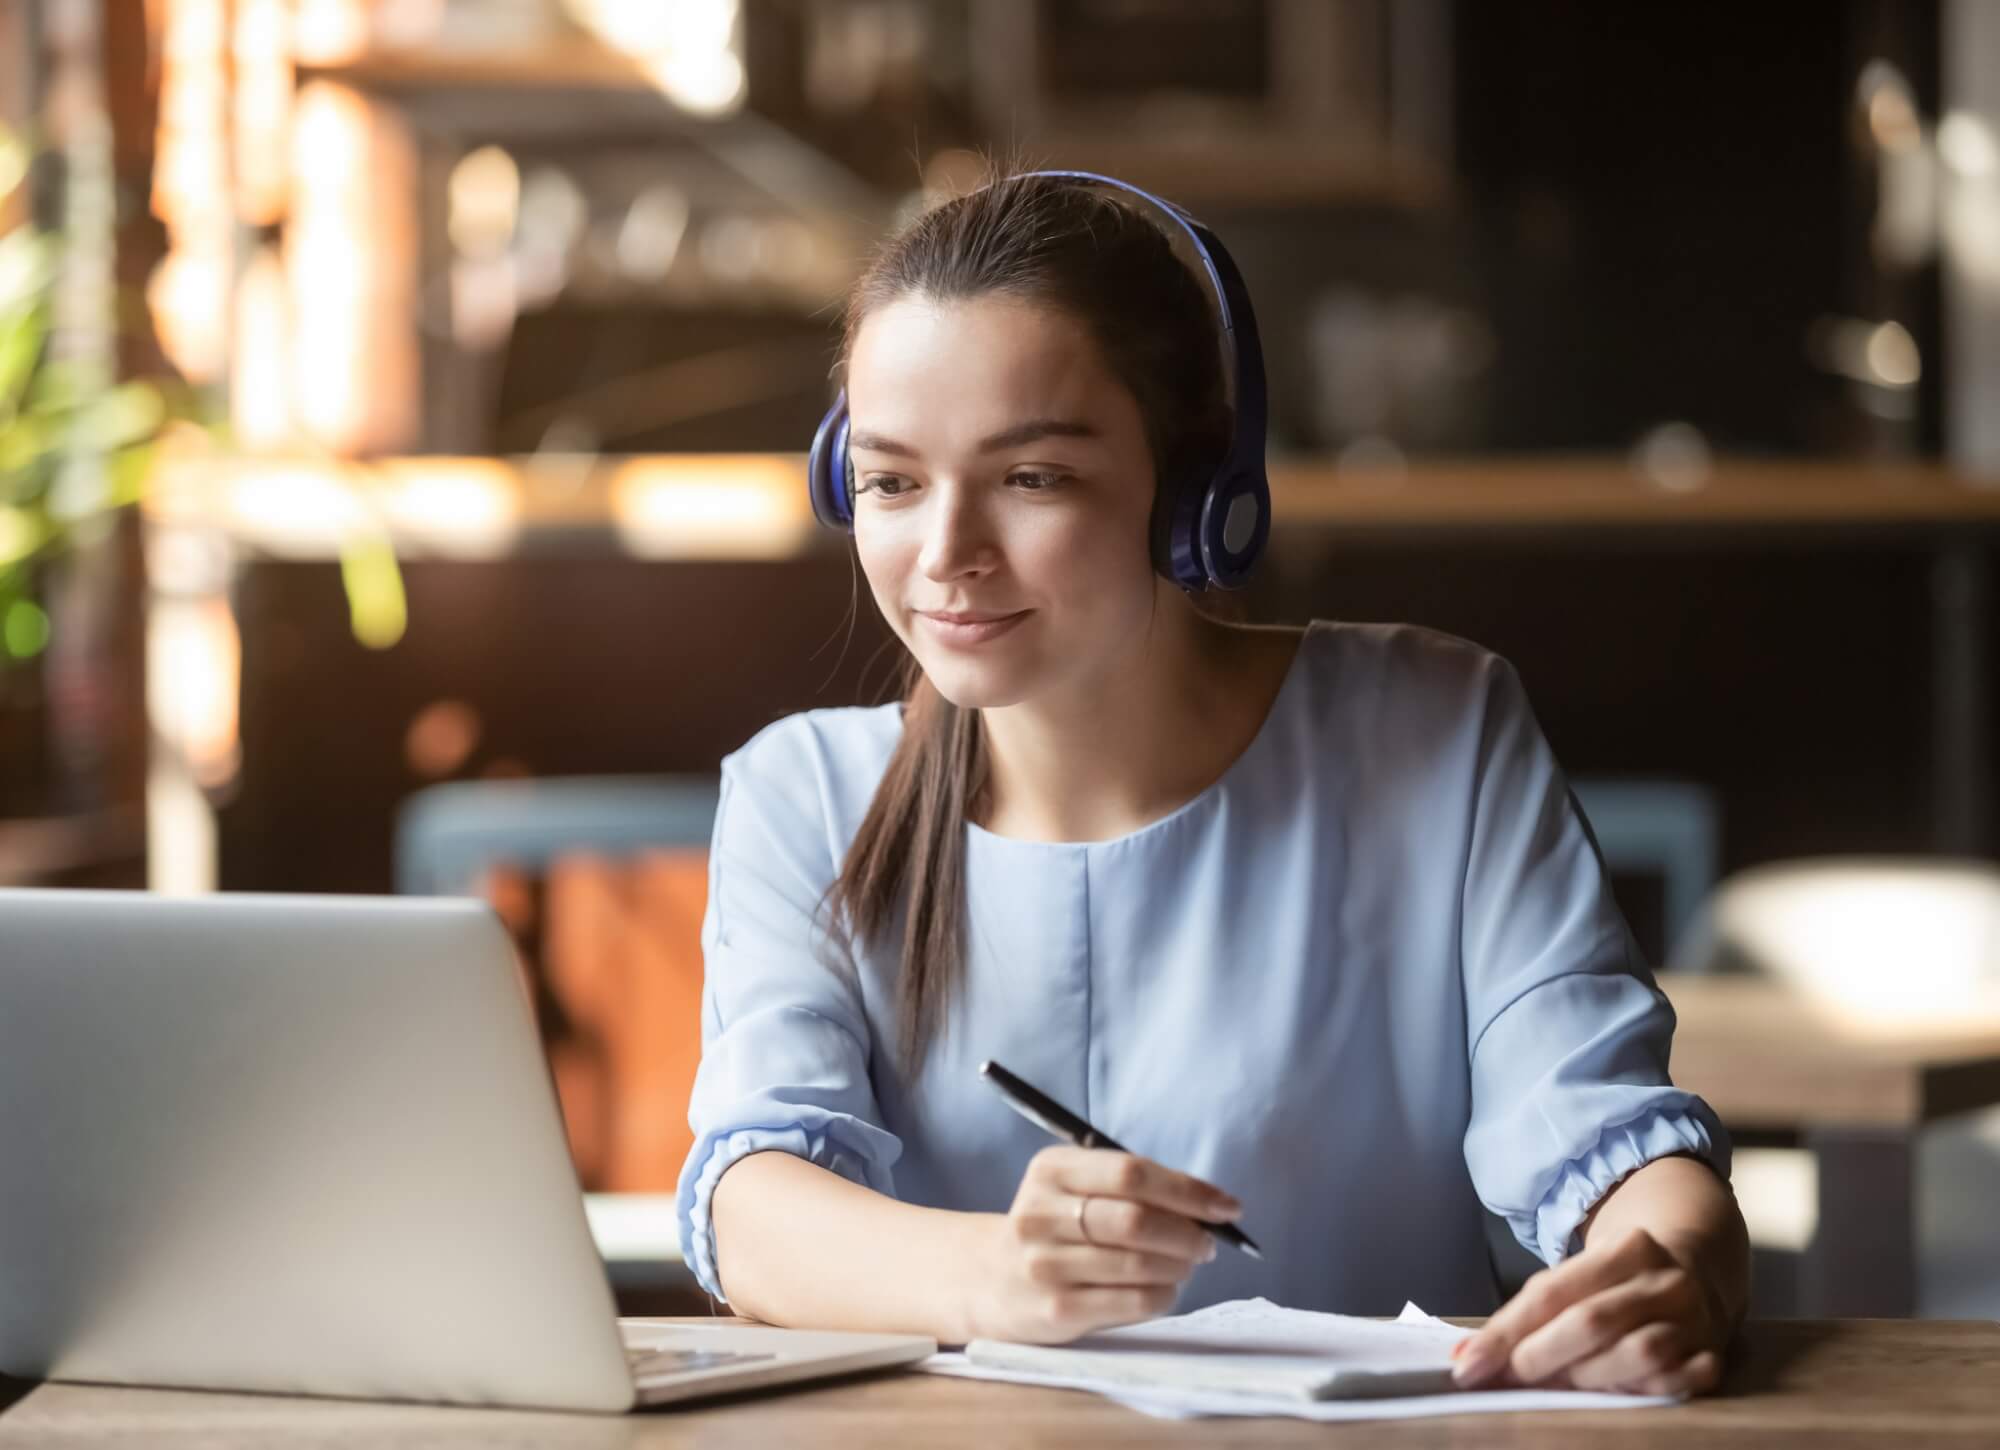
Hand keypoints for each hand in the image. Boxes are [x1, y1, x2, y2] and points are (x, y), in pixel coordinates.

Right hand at [965, 1145, 1240, 1343]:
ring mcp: (1044, 1264)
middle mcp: (1040, 1213)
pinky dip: (1164, 1295)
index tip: (1226, 1206)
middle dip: (1188, 1233)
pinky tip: (1166, 1289)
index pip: (1131, 1173)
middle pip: (1135, 1220)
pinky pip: (1132, 1302)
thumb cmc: (1055, 1225)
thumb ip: (1131, 1187)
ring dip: (1179, 1266)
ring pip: (1138, 1265)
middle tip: (1208, 1242)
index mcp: (1051, 1169)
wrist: (991, 1278)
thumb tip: (1210, 1205)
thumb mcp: (1075, 1186)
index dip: (1187, 1190)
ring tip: (1187, 1264)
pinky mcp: (1056, 1309)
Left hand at [1451, 1226, 1729, 1396]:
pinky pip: (1676, 1383)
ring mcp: (1695, 1319)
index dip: (1506, 1332)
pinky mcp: (1713, 1356)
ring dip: (1588, 1379)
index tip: (1468, 1365)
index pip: (1553, 1292)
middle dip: (1541, 1356)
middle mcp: (1664, 1280)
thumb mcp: (1579, 1277)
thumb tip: (1470, 1358)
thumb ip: (1529, 1314)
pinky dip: (1641, 1392)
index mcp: (1626, 1248)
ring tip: (1562, 1387)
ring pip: (1637, 1355)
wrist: (1698, 1269)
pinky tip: (1616, 1395)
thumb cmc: (1618, 1282)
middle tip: (1510, 1378)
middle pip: (1591, 1322)